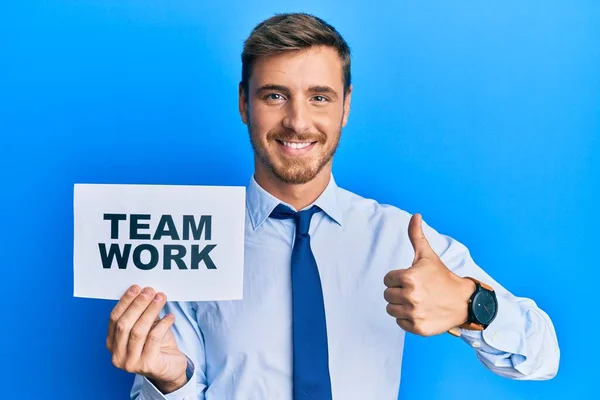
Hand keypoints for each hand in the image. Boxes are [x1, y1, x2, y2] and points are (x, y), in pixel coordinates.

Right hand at [106, 285, 187, 393]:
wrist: (170, 369)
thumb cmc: (157, 346)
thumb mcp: (146, 328)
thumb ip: (141, 314)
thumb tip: (145, 291)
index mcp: (112, 344)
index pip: (114, 319)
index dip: (125, 302)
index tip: (136, 288)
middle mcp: (118, 356)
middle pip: (125, 324)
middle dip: (138, 304)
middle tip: (150, 291)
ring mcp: (131, 363)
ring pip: (138, 331)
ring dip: (150, 311)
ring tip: (161, 298)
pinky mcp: (148, 365)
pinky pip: (154, 339)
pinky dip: (163, 324)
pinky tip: (170, 316)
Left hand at [383, 214, 475, 335]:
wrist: (464, 301)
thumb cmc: (442, 276)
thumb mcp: (428, 255)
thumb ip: (416, 235)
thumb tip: (415, 215)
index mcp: (409, 278)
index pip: (387, 279)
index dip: (398, 278)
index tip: (412, 279)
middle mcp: (410, 296)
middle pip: (387, 295)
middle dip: (398, 292)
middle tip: (416, 291)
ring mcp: (414, 313)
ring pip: (391, 310)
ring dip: (401, 306)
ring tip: (417, 301)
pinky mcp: (418, 328)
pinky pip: (400, 323)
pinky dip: (408, 319)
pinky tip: (420, 312)